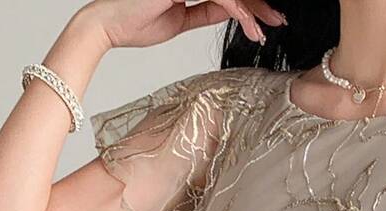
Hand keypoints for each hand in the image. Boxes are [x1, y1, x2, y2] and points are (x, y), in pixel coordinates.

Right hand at [82, 0, 286, 50]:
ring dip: (252, 10)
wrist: (109, 25)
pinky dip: (238, 11)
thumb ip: (205, 12)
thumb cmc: (135, 22)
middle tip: (276, 21)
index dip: (248, 4)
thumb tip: (230, 12)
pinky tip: (249, 26)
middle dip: (258, 4)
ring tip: (263, 30)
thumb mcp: (181, 19)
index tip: (265, 20)